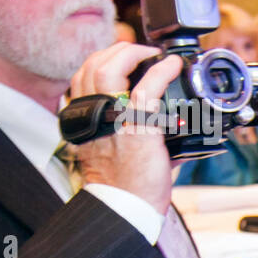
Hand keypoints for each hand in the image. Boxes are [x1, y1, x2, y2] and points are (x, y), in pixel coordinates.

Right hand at [68, 42, 184, 215]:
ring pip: (108, 68)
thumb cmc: (127, 185)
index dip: (102, 61)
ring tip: (151, 53)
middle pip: (91, 66)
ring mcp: (114, 119)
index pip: (82, 77)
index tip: (122, 58)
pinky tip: (172, 66)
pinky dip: (161, 72)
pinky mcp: (137, 127)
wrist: (127, 206)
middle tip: (140, 52)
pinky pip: (146, 89)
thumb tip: (174, 128)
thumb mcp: (119, 151)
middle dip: (116, 51)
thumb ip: (134, 131)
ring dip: (131, 53)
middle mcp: (94, 115)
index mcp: (86, 120)